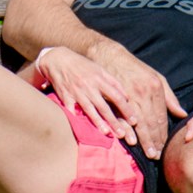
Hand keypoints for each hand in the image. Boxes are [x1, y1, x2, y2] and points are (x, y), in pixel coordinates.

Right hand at [34, 47, 161, 151]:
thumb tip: (126, 96)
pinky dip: (76, 118)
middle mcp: (89, 87)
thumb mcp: (99, 69)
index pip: (117, 96)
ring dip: (98, 122)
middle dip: (115, 121)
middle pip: (104, 107)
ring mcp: (77, 93)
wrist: (58, 59)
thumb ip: (113, 82)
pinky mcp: (65, 97)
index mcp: (100, 79)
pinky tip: (81, 127)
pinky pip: (71, 110)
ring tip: (107, 133)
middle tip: (124, 134)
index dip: (126, 109)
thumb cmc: (82, 65)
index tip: (134, 121)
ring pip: (89, 110)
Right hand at [85, 40, 184, 158]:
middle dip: (154, 140)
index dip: (163, 134)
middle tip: (156, 156)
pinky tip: (129, 139)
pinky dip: (126, 128)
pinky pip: (121, 116)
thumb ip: (170, 98)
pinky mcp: (114, 95)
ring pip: (138, 121)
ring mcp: (128, 93)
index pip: (160, 116)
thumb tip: (182, 115)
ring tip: (147, 152)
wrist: (110, 55)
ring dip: (142, 138)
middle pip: (150, 121)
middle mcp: (143, 91)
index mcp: (155, 87)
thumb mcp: (156, 78)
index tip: (164, 148)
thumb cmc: (135, 69)